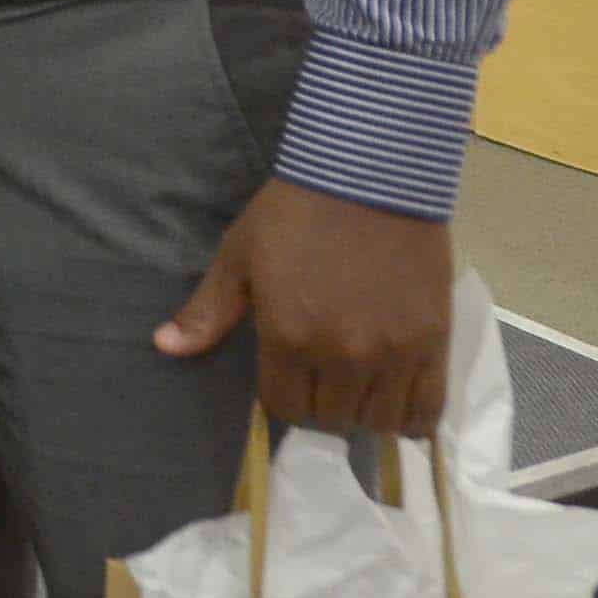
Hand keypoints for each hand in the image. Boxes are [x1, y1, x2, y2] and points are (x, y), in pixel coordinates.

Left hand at [156, 178, 454, 436]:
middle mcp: (341, 357)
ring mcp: (392, 354)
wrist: (369, 175)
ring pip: (378, 422)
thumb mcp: (240, 256)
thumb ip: (208, 310)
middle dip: (321, 406)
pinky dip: (413, 418)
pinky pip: (427, 410)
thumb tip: (164, 346)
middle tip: (323, 379)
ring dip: (365, 412)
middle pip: (330, 420)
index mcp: (288, 337)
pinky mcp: (433, 344)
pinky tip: (400, 404)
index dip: (282, 397)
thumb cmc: (295, 212)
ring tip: (360, 387)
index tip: (287, 377)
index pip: (283, 407)